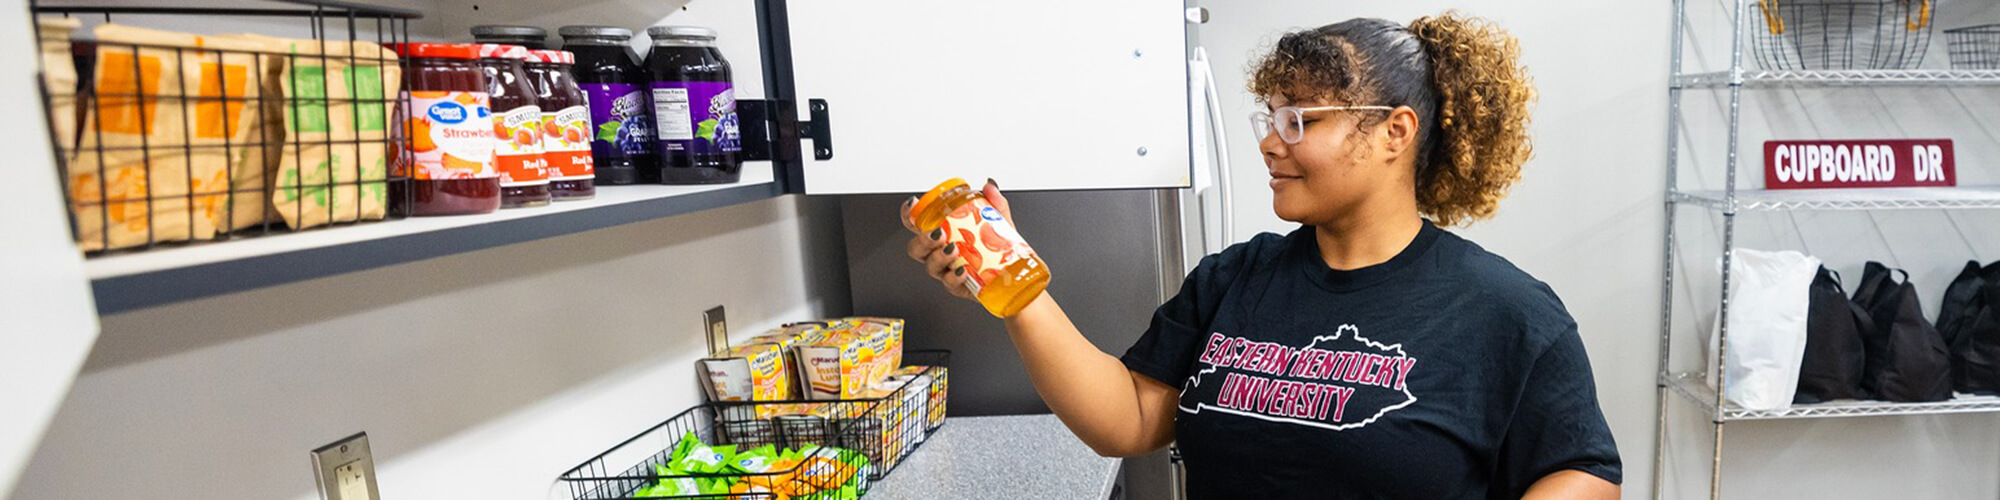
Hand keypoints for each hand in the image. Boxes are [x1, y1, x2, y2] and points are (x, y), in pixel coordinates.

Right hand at [904, 179, 1011, 300]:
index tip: (913, 205)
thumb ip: (994, 203)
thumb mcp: (999, 222)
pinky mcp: (958, 286)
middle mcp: (939, 252)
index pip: (917, 224)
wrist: (1014, 273)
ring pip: (930, 266)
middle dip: (923, 240)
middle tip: (938, 234)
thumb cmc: (999, 248)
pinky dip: (953, 277)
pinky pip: (949, 283)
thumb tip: (989, 187)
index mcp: (943, 233)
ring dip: (939, 257)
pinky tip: (962, 271)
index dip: (908, 215)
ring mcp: (947, 270)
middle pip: (916, 248)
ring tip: (953, 250)